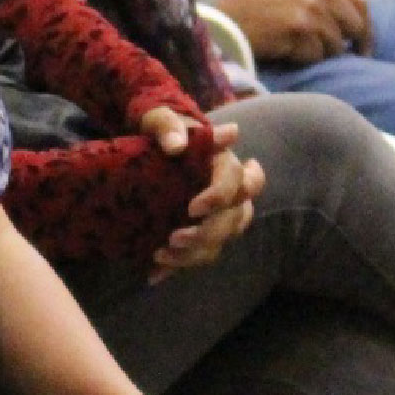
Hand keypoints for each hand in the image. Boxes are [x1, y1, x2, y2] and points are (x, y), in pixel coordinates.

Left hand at [140, 120, 263, 280]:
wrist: (153, 144)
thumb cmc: (163, 128)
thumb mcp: (160, 119)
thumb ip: (168, 125)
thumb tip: (177, 145)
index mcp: (225, 164)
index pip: (240, 182)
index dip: (220, 198)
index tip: (192, 207)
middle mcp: (230, 192)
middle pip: (235, 220)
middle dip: (208, 234)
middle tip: (174, 238)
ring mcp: (218, 214)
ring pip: (221, 241)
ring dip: (194, 255)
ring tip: (160, 255)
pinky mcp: (201, 230)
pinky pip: (198, 254)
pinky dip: (178, 267)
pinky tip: (154, 275)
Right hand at [215, 0, 370, 65]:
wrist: (219, 5)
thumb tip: (352, 21)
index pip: (361, 3)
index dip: (364, 28)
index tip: (361, 45)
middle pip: (355, 26)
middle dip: (346, 43)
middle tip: (333, 55)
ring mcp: (311, 7)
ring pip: (336, 45)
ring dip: (319, 52)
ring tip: (294, 45)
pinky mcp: (299, 29)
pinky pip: (315, 56)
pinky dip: (302, 58)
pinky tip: (284, 49)